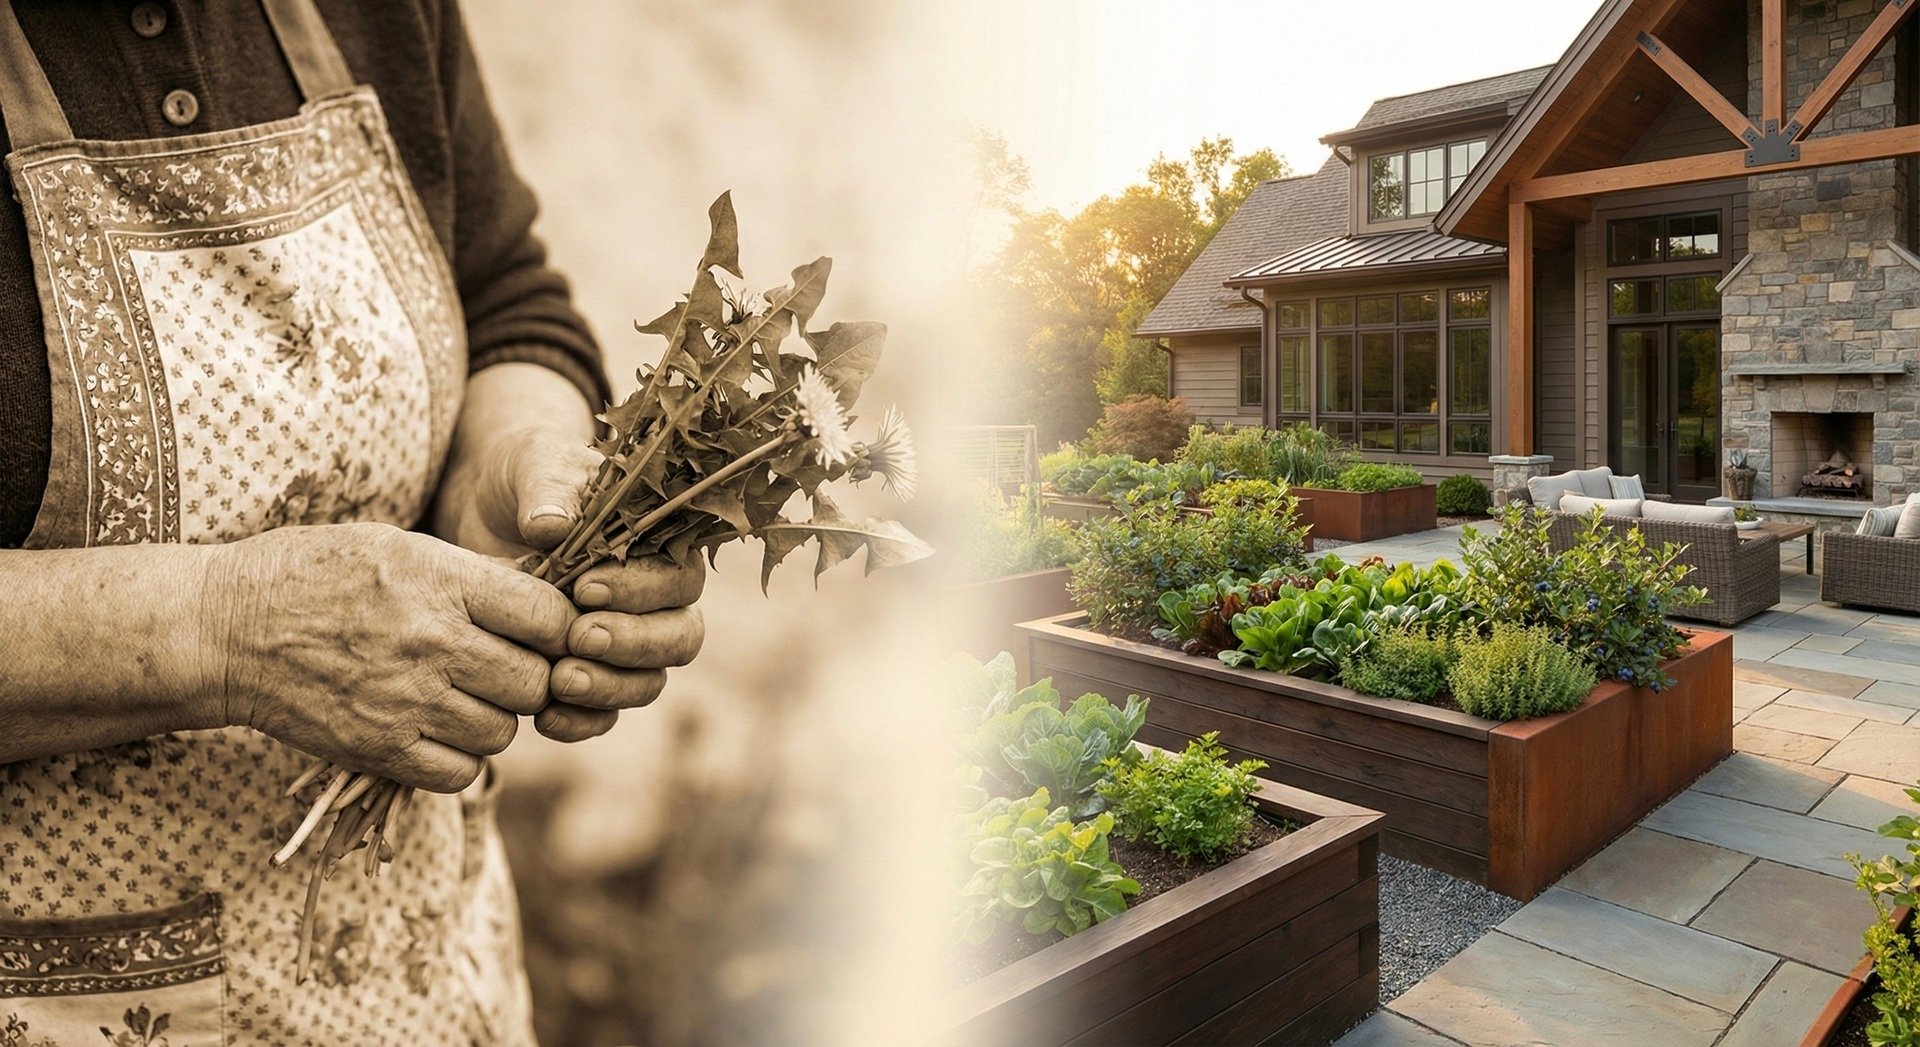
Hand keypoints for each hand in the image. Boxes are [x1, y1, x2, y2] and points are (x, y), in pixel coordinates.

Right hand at [210, 522, 576, 791]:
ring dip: (490, 720)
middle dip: (529, 679)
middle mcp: (432, 642)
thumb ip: (471, 576)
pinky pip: (460, 772)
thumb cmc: (313, 574)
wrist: (221, 630)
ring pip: (502, 733)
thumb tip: (545, 601)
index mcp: (442, 581)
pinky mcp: (377, 749)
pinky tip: (434, 731)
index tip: (539, 632)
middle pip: (537, 683)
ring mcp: (405, 701)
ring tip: (458, 697)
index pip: (550, 617)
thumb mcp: (397, 546)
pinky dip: (457, 758)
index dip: (558, 629)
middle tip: (500, 670)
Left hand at [443, 426, 705, 740]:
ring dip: (611, 688)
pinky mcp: (588, 673)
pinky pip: (604, 714)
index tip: (584, 587)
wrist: (485, 508)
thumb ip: (550, 489)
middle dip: (633, 645)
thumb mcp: (535, 466)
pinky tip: (544, 718)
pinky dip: (581, 721)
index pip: (679, 581)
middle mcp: (656, 601)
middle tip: (578, 638)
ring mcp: (625, 643)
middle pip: (679, 638)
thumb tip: (552, 527)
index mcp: (662, 546)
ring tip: (558, 681)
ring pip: (648, 682)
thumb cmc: (525, 476)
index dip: (640, 590)